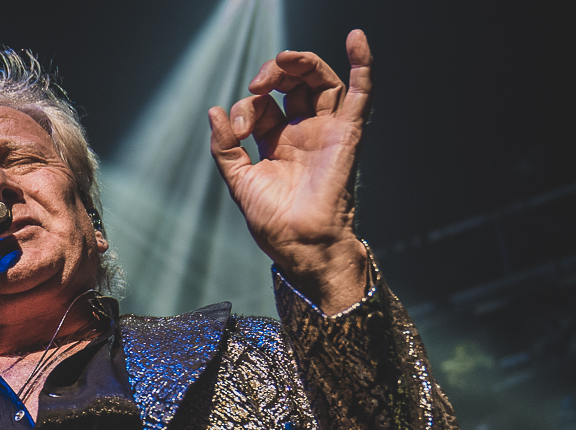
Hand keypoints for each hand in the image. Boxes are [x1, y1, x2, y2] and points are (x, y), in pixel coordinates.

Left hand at [208, 29, 372, 311]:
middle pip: (293, 85)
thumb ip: (225, 148)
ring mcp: (327, 132)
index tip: (237, 129)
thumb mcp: (239, 182)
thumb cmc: (274, 223)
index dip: (247, 108)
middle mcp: (304, 133)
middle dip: (273, 75)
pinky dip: (362, 64)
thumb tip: (213, 112)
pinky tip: (355, 38)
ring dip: (302, 64)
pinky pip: (361, 94)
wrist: (300, 244)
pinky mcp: (348, 134)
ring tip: (282, 62)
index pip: (263, 107)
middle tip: (259, 83)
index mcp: (278, 143)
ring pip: (321, 82)